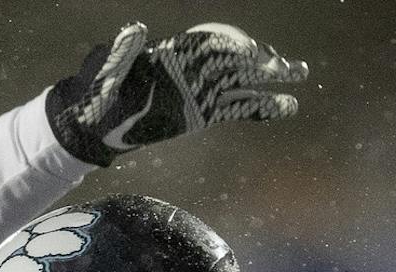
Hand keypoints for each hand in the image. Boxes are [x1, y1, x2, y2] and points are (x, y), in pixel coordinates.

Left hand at [47, 22, 308, 167]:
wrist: (94, 120)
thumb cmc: (98, 91)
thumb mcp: (106, 70)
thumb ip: (123, 51)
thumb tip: (135, 28)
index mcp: (174, 54)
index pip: (212, 46)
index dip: (237, 48)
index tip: (258, 54)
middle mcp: (192, 69)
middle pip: (236, 61)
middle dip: (267, 62)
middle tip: (296, 67)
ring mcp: (199, 90)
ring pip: (243, 83)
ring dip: (272, 81)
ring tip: (301, 76)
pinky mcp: (201, 113)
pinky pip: (237, 109)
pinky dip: (261, 108)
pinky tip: (286, 108)